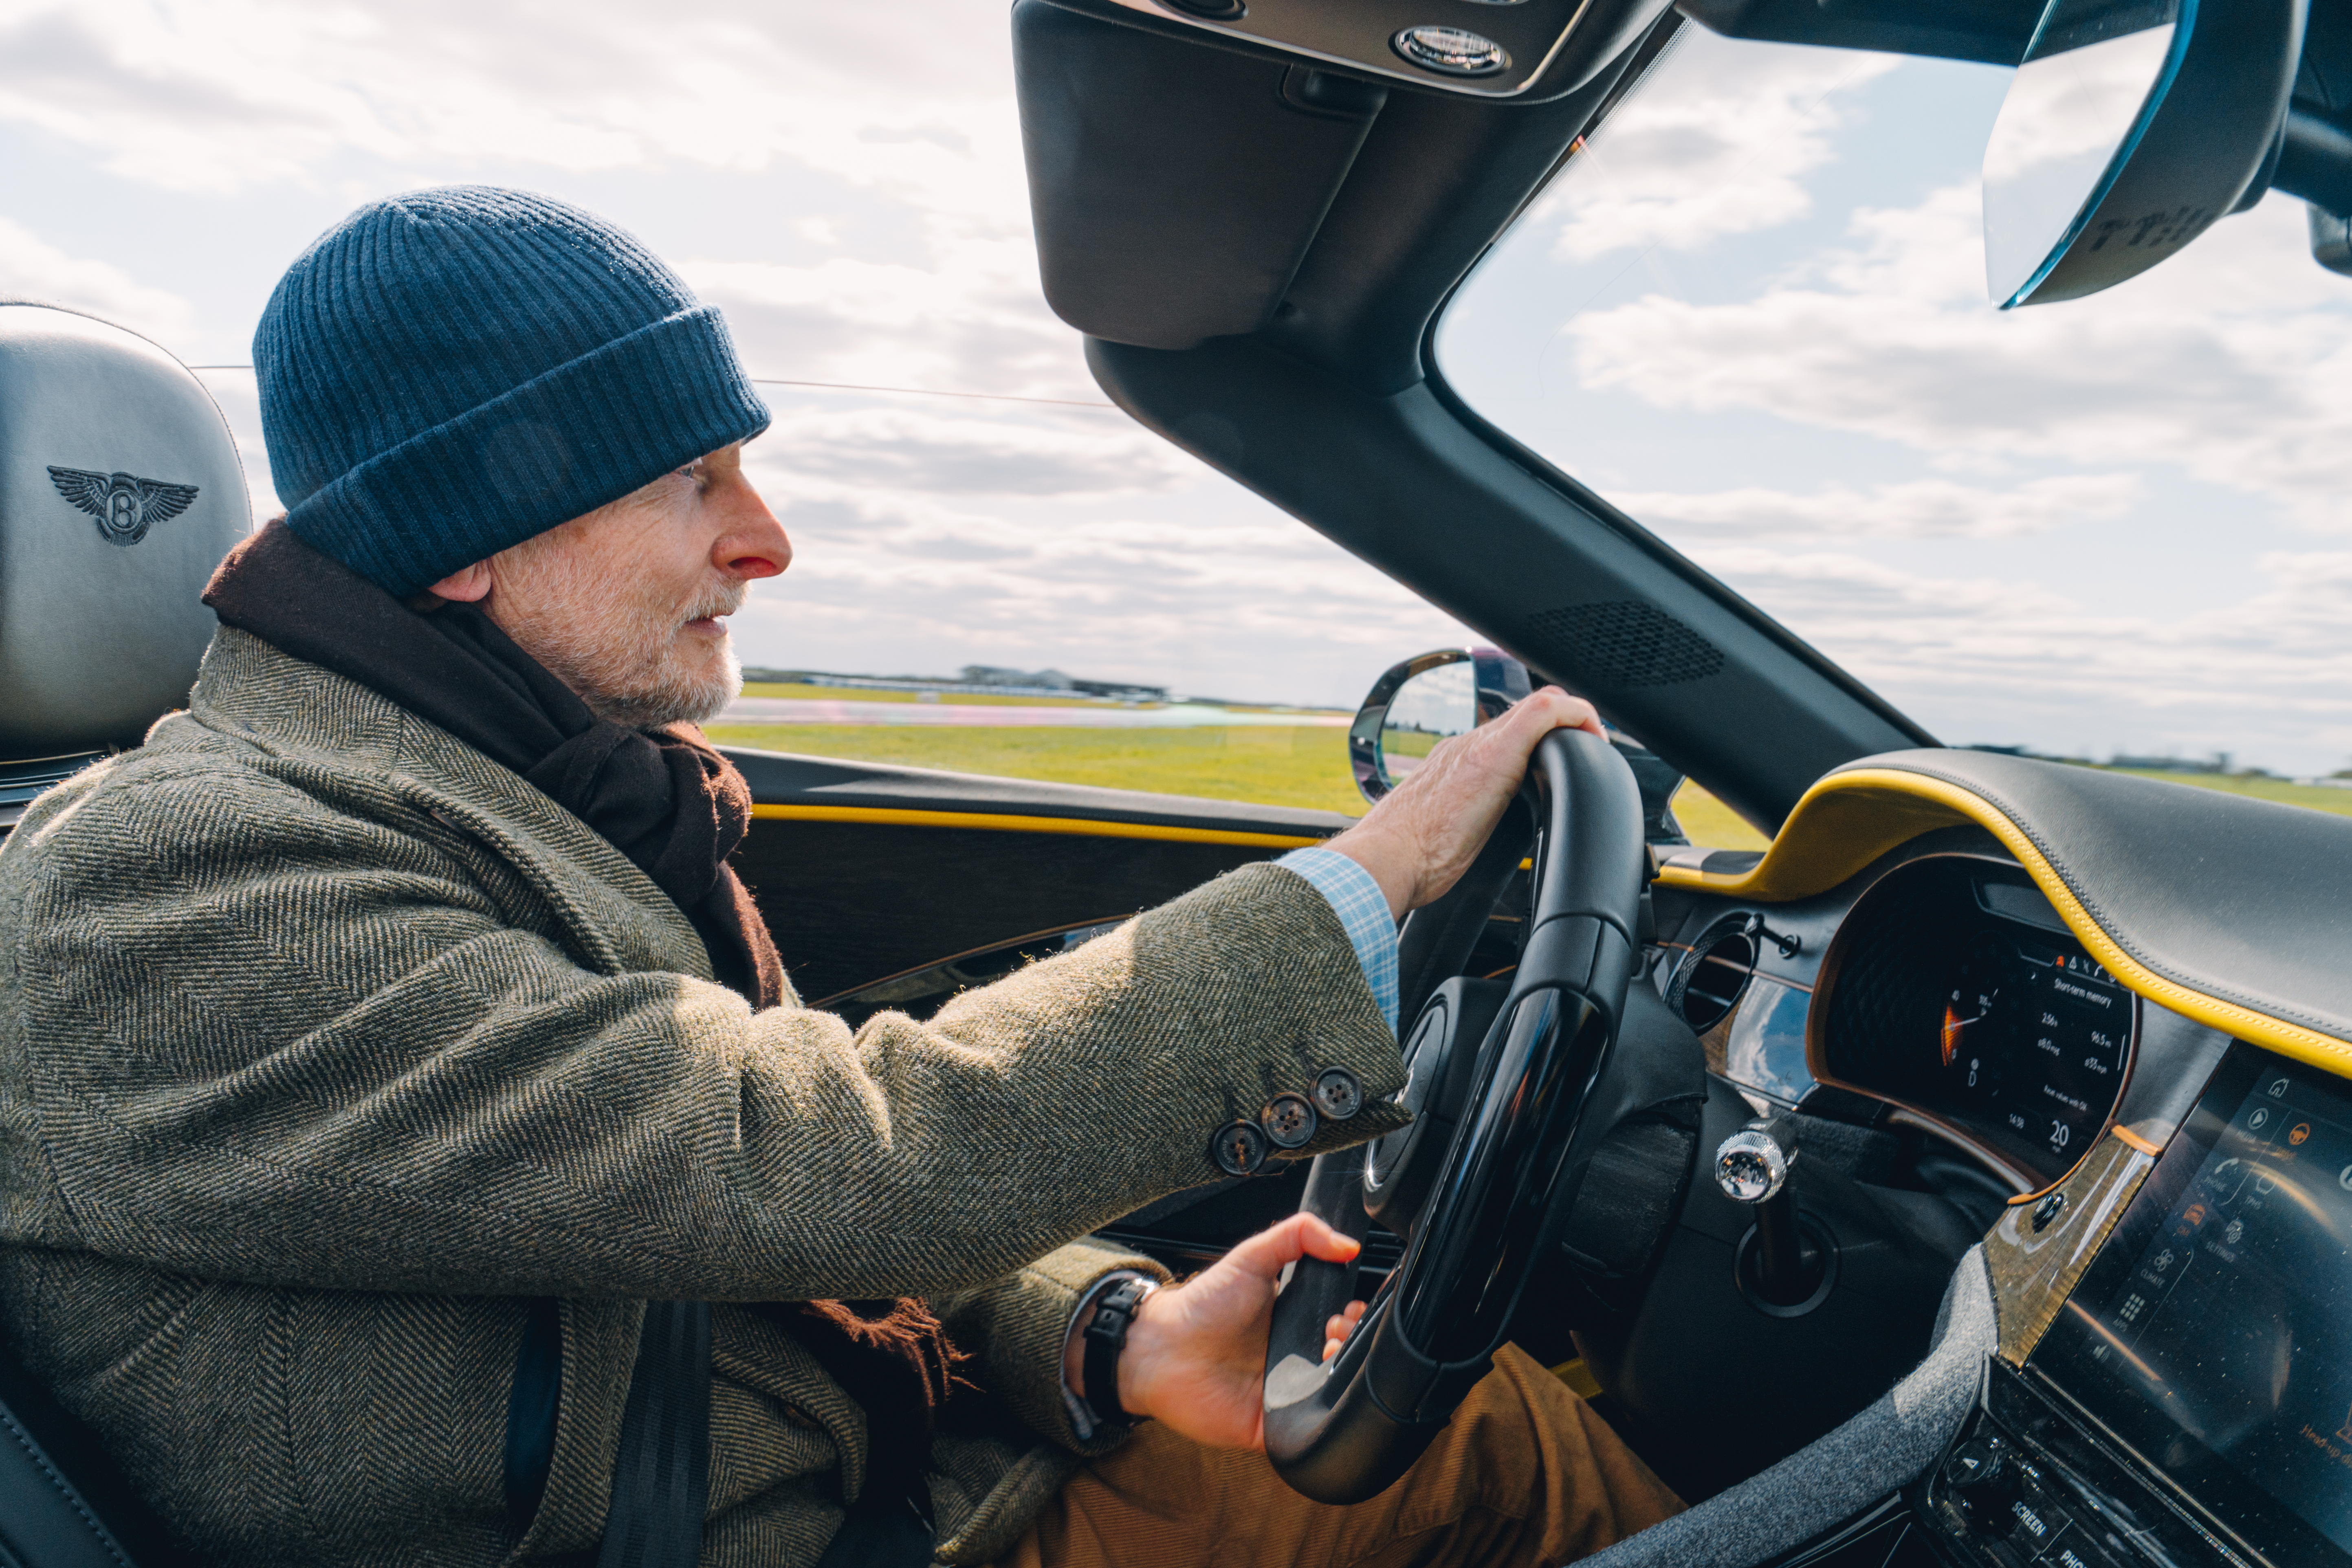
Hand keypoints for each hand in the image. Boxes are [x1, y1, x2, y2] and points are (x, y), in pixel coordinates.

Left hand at [1067, 1213, 1362, 1450]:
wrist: (1160, 1350)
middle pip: (1348, 1356)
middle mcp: (1297, 1358)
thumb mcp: (1251, 1257)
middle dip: (1355, 1341)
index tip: (1354, 1305)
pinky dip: (1325, 1417)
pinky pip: (1312, 1431)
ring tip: (1328, 1352)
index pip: (1344, 1320)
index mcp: (1297, 1321)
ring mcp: (1288, 1394)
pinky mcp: (1275, 1428)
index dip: (1358, 1314)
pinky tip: (1320, 1390)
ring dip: (1346, 1374)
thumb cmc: (1201, 1306)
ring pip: (1338, 1393)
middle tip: (1336, 1328)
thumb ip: (1298, 1235)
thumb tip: (1347, 1243)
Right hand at [1325, 687, 1603, 919]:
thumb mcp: (1438, 838)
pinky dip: (1577, 716)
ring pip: (1538, 707)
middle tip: (1588, 756)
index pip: (1505, 733)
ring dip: (1574, 723)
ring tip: (1594, 751)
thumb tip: (1470, 852)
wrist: (1384, 859)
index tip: (1560, 767)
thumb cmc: (1405, 862)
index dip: (1540, 739)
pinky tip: (1595, 740)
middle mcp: (1465, 746)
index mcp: (1453, 764)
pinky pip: (1545, 712)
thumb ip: (1460, 828)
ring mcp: (1478, 745)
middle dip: (1565, 729)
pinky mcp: (1494, 754)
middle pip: (1526, 715)